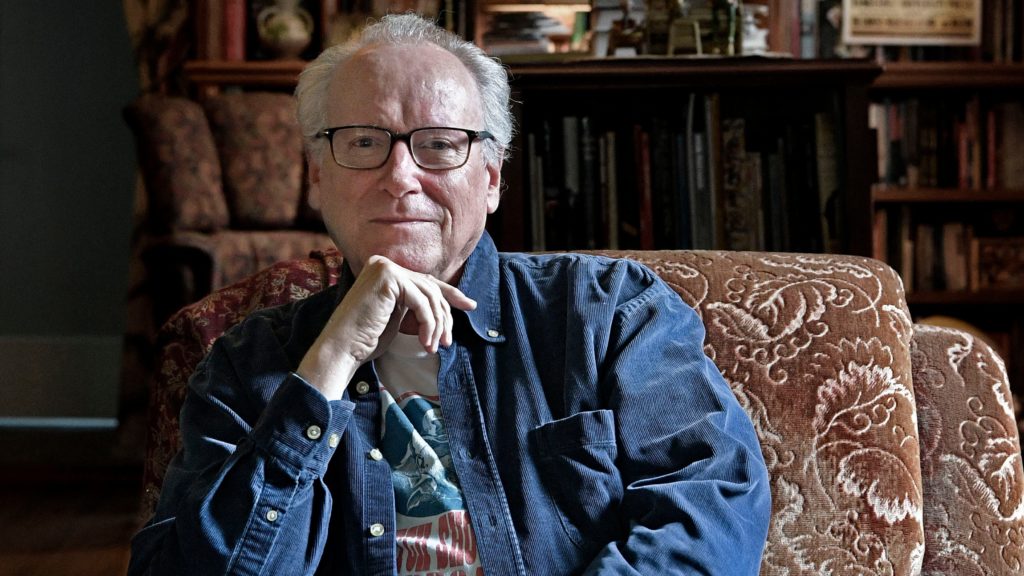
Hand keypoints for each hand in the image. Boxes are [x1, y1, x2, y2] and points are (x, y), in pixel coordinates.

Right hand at [296, 255, 476, 399]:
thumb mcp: (399, 317)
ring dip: (437, 324)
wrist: (342, 349)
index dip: (451, 294)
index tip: (470, 305)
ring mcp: (384, 267)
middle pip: (430, 287)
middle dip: (444, 316)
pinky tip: (426, 341)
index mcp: (385, 271)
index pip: (425, 281)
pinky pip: (422, 301)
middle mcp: (383, 263)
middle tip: (447, 341)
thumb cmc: (366, 339)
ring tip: (434, 346)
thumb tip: (448, 303)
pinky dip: (428, 324)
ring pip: (429, 295)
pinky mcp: (388, 278)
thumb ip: (416, 304)